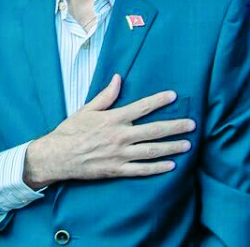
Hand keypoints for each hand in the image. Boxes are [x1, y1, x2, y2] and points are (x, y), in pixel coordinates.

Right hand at [22, 75, 192, 186]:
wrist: (57, 156)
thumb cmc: (71, 131)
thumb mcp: (87, 109)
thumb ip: (106, 95)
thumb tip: (119, 78)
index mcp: (114, 119)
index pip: (142, 107)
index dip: (159, 100)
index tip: (174, 95)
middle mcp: (120, 136)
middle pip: (154, 130)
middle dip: (175, 127)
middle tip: (192, 125)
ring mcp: (119, 155)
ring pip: (152, 151)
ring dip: (172, 147)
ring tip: (188, 145)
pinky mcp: (116, 170)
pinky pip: (141, 170)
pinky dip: (157, 168)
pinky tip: (171, 166)